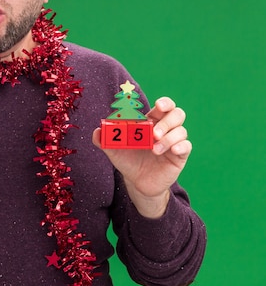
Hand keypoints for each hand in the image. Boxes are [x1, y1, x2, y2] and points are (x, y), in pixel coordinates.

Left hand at [92, 97, 191, 217]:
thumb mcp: (113, 150)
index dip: (164, 103)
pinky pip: (187, 146)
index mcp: (150, 122)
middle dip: (167, 121)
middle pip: (177, 114)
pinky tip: (172, 151)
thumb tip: (97, 131)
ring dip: (169, 138)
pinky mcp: (179, 156)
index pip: (163, 106)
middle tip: (154, 133)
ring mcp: (173, 142)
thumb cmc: (127, 160)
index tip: (158, 105)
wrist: (136, 182)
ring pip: (181, 131)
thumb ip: (104, 139)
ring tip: (154, 149)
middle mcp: (165, 129)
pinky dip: (181, 146)